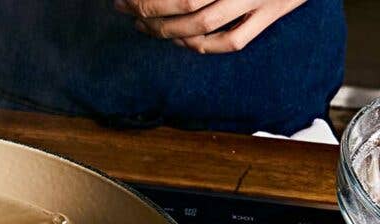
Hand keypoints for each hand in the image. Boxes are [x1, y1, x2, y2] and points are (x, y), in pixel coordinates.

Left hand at [114, 0, 306, 52]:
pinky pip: (231, 42)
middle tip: (126, 9)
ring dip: (167, 30)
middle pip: (186, 3)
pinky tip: (179, 41)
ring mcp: (260, 0)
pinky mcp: (272, 14)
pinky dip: (200, 45)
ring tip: (144, 25)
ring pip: (203, 26)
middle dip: (150, 9)